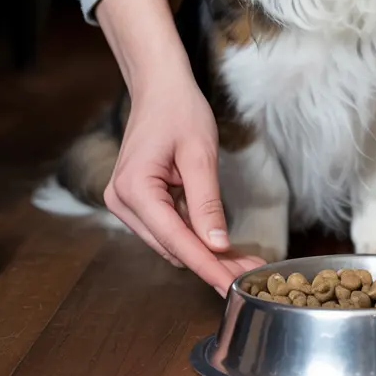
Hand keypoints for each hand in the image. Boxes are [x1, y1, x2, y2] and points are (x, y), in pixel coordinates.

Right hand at [96, 0, 265, 294]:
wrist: (158, 87)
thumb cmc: (179, 111)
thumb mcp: (200, 156)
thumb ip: (207, 203)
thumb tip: (217, 245)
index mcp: (134, 190)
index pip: (176, 240)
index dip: (207, 266)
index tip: (232, 288)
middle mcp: (122, 201)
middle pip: (173, 247)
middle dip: (213, 263)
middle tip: (252, 277)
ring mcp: (125, 203)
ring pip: (171, 242)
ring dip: (206, 254)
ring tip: (245, 264)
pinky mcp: (137, 201)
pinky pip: (169, 228)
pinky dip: (196, 238)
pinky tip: (224, 247)